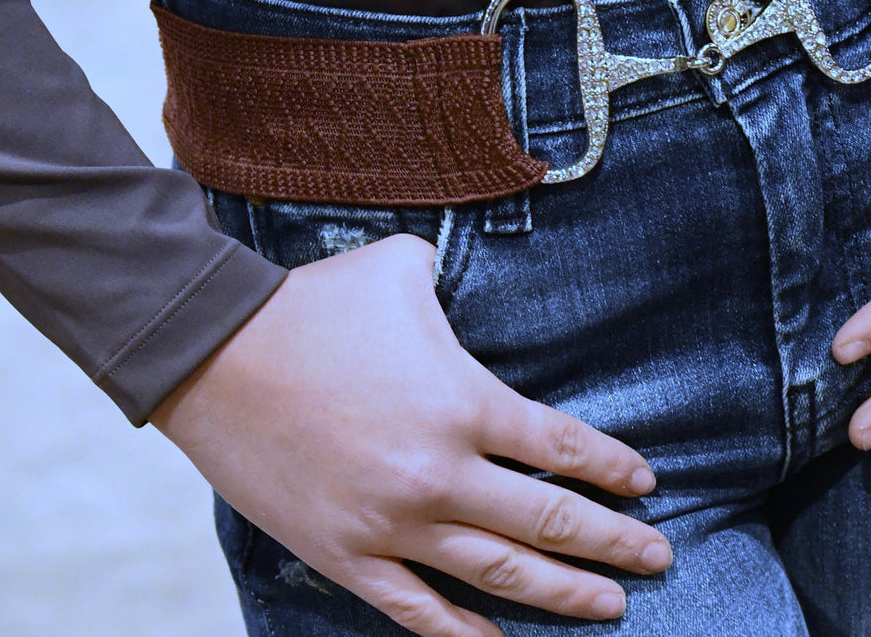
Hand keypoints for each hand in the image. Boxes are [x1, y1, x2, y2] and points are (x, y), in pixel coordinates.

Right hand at [150, 234, 670, 636]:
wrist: (210, 352)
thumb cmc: (312, 306)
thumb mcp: (402, 269)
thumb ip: (456, 287)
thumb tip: (473, 289)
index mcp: (465, 402)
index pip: (565, 448)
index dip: (613, 470)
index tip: (645, 485)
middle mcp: (440, 473)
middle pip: (550, 522)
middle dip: (614, 544)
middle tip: (659, 558)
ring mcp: (391, 523)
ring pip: (499, 575)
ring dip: (564, 593)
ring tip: (612, 605)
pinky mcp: (343, 553)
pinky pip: (415, 608)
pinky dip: (463, 631)